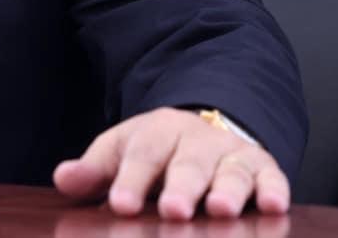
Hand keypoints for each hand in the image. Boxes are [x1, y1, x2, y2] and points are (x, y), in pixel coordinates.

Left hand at [52, 107, 289, 219]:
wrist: (206, 127)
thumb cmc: (156, 152)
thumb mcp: (121, 152)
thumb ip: (94, 171)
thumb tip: (63, 179)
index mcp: (157, 134)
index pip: (142, 156)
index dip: (131, 181)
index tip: (121, 205)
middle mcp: (196, 141)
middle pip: (188, 164)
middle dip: (181, 187)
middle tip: (173, 210)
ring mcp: (231, 154)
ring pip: (231, 172)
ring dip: (228, 191)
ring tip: (221, 211)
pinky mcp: (264, 168)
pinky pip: (272, 178)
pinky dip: (274, 191)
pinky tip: (273, 207)